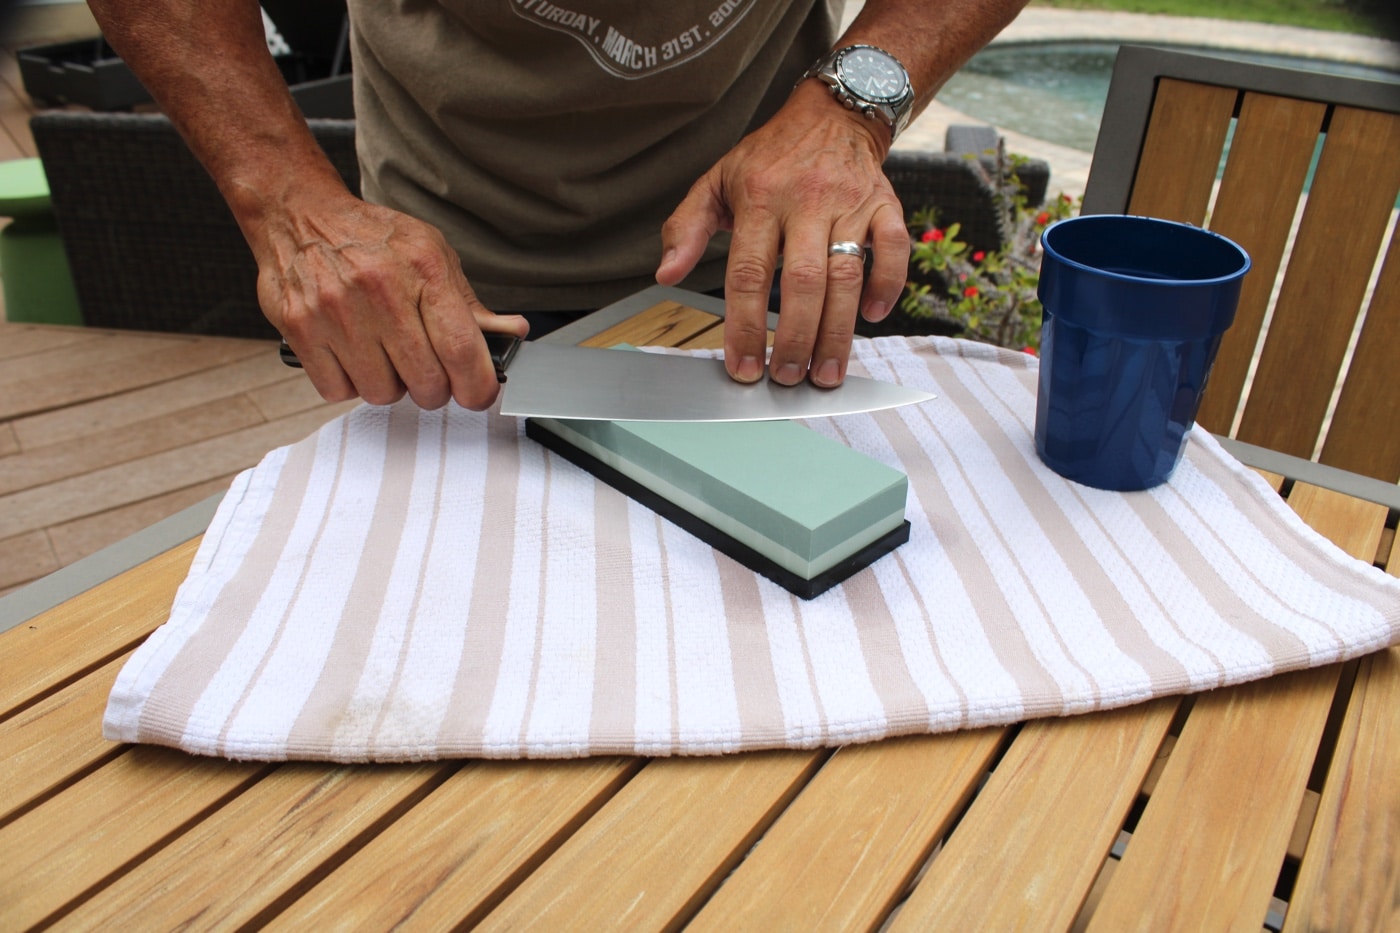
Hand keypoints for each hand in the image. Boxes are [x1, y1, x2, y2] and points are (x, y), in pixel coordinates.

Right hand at [255, 190, 528, 409]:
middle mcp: (380, 289)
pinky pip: (338, 391)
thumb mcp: (433, 255)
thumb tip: (511, 332)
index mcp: (423, 268)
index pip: (461, 348)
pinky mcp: (300, 328)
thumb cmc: (373, 239)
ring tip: (383, 355)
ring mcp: (337, 310)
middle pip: (426, 382)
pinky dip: (348, 383)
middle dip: (434, 388)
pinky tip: (352, 355)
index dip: (478, 386)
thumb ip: (470, 303)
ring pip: (382, 393)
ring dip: (389, 385)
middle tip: (426, 371)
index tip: (478, 393)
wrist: (301, 214)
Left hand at [656, 80, 908, 386]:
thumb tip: (665, 274)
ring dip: (838, 331)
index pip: (748, 273)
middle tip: (786, 378)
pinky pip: (894, 250)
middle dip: (794, 338)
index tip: (743, 367)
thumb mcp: (716, 181)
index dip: (744, 325)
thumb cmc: (769, 157)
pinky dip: (888, 285)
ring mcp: (850, 204)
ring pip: (847, 275)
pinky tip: (872, 317)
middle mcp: (807, 202)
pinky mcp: (885, 205)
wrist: (831, 114)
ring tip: (825, 373)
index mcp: (760, 199)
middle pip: (802, 281)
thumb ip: (687, 228)